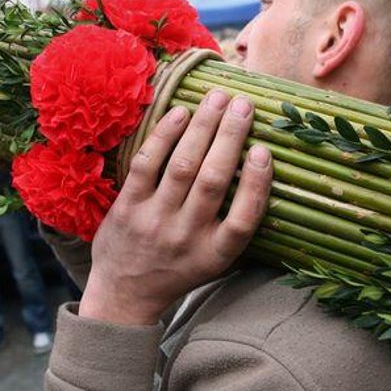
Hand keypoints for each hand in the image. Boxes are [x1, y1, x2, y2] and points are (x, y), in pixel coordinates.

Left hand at [78, 90, 272, 325]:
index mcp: (216, 253)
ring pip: (182, 167)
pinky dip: (165, 136)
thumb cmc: (180, 267)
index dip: (256, 183)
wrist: (125, 292)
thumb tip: (260, 166)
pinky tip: (181, 112)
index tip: (264, 149)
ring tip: (218, 98)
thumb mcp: (215, 260)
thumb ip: (235, 224)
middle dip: (230, 137)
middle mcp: (186, 238)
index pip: (244, 218)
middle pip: (213, 181)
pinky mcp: (127, 209)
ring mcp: (154, 222)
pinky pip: (147, 165)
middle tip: (243, 104)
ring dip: (202, 127)